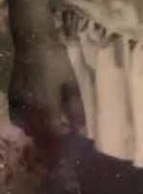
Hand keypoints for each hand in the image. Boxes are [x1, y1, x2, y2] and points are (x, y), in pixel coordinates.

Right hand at [8, 35, 84, 151]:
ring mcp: (17, 107)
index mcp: (46, 107)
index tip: (73, 148)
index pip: (54, 136)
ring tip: (53, 132)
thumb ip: (75, 109)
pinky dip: (29, 124)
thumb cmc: (56, 63)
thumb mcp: (71, 85)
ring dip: (40, 134)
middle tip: (63, 143)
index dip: (63, 144)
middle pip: (39, 136)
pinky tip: (39, 120)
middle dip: (51, 142)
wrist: (33, 45)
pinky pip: (19, 121)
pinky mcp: (11, 101)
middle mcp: (29, 111)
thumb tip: (81, 130)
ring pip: (28, 130)